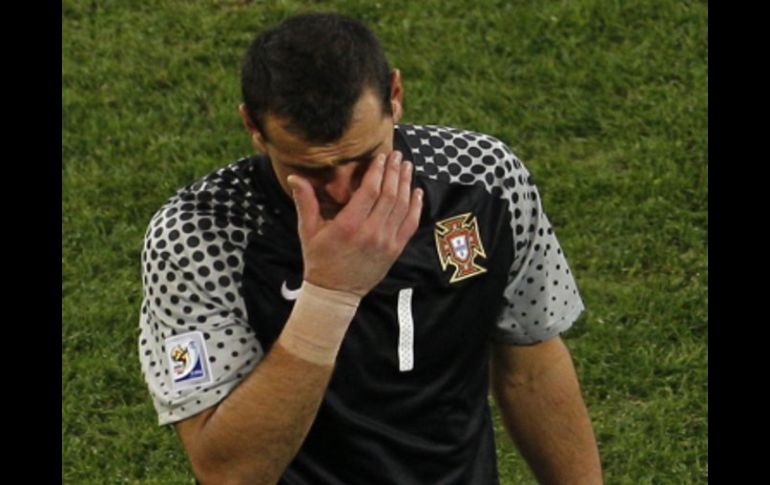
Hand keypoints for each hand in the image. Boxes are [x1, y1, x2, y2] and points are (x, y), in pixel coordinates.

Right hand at [287, 151, 422, 295]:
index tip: (381, 156)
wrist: (335, 292)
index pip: (370, 190)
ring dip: (406, 184)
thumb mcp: (307, 230)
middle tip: (397, 155)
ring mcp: (386, 242)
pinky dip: (416, 206)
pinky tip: (417, 192)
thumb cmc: (319, 259)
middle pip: (390, 195)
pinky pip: (410, 224)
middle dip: (394, 172)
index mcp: (349, 225)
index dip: (378, 171)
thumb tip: (294, 177)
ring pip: (403, 207)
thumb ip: (305, 201)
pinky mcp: (395, 250)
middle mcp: (371, 233)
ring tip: (407, 167)